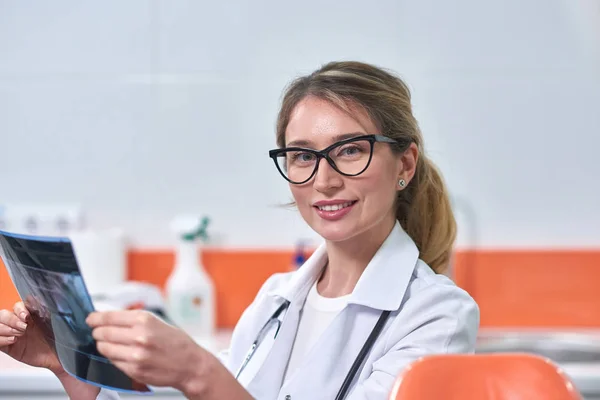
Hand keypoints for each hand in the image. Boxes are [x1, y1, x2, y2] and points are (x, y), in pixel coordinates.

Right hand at [0, 301, 62, 373]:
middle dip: (12, 320)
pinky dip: (1, 339)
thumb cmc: (55, 338)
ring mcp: (11, 334)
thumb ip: (43, 308)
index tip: (26, 316)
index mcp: (29, 315)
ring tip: (19, 335)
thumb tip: (34, 297)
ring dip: (6, 329)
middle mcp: (18, 323)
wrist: (56, 356)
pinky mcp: (8, 347)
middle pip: (3, 315)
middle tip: (24, 328)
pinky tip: (13, 341)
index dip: (19, 309)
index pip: (16, 306)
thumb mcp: (52, 322)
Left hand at [87, 310, 211, 394]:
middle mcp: (139, 336)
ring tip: (109, 344)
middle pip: (103, 333)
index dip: (95, 318)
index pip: (109, 317)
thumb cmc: (175, 342)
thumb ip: (133, 319)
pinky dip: (113, 357)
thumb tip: (109, 318)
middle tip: (96, 332)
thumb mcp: (157, 322)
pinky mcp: (134, 370)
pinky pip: (113, 362)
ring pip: (105, 349)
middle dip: (97, 332)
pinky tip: (120, 354)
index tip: (90, 319)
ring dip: (103, 346)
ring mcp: (136, 355)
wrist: (189, 364)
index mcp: (145, 320)